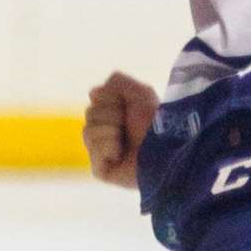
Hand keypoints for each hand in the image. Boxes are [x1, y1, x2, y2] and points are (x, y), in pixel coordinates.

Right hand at [83, 71, 157, 188]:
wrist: (162, 149)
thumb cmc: (153, 122)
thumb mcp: (139, 92)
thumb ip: (117, 81)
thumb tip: (93, 93)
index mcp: (114, 113)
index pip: (95, 96)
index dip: (110, 98)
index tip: (126, 105)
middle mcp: (106, 131)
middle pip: (89, 113)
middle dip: (110, 115)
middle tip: (128, 125)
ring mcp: (102, 151)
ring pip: (88, 131)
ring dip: (110, 132)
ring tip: (125, 141)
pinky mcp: (101, 169)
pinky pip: (93, 150)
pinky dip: (108, 148)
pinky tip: (120, 154)